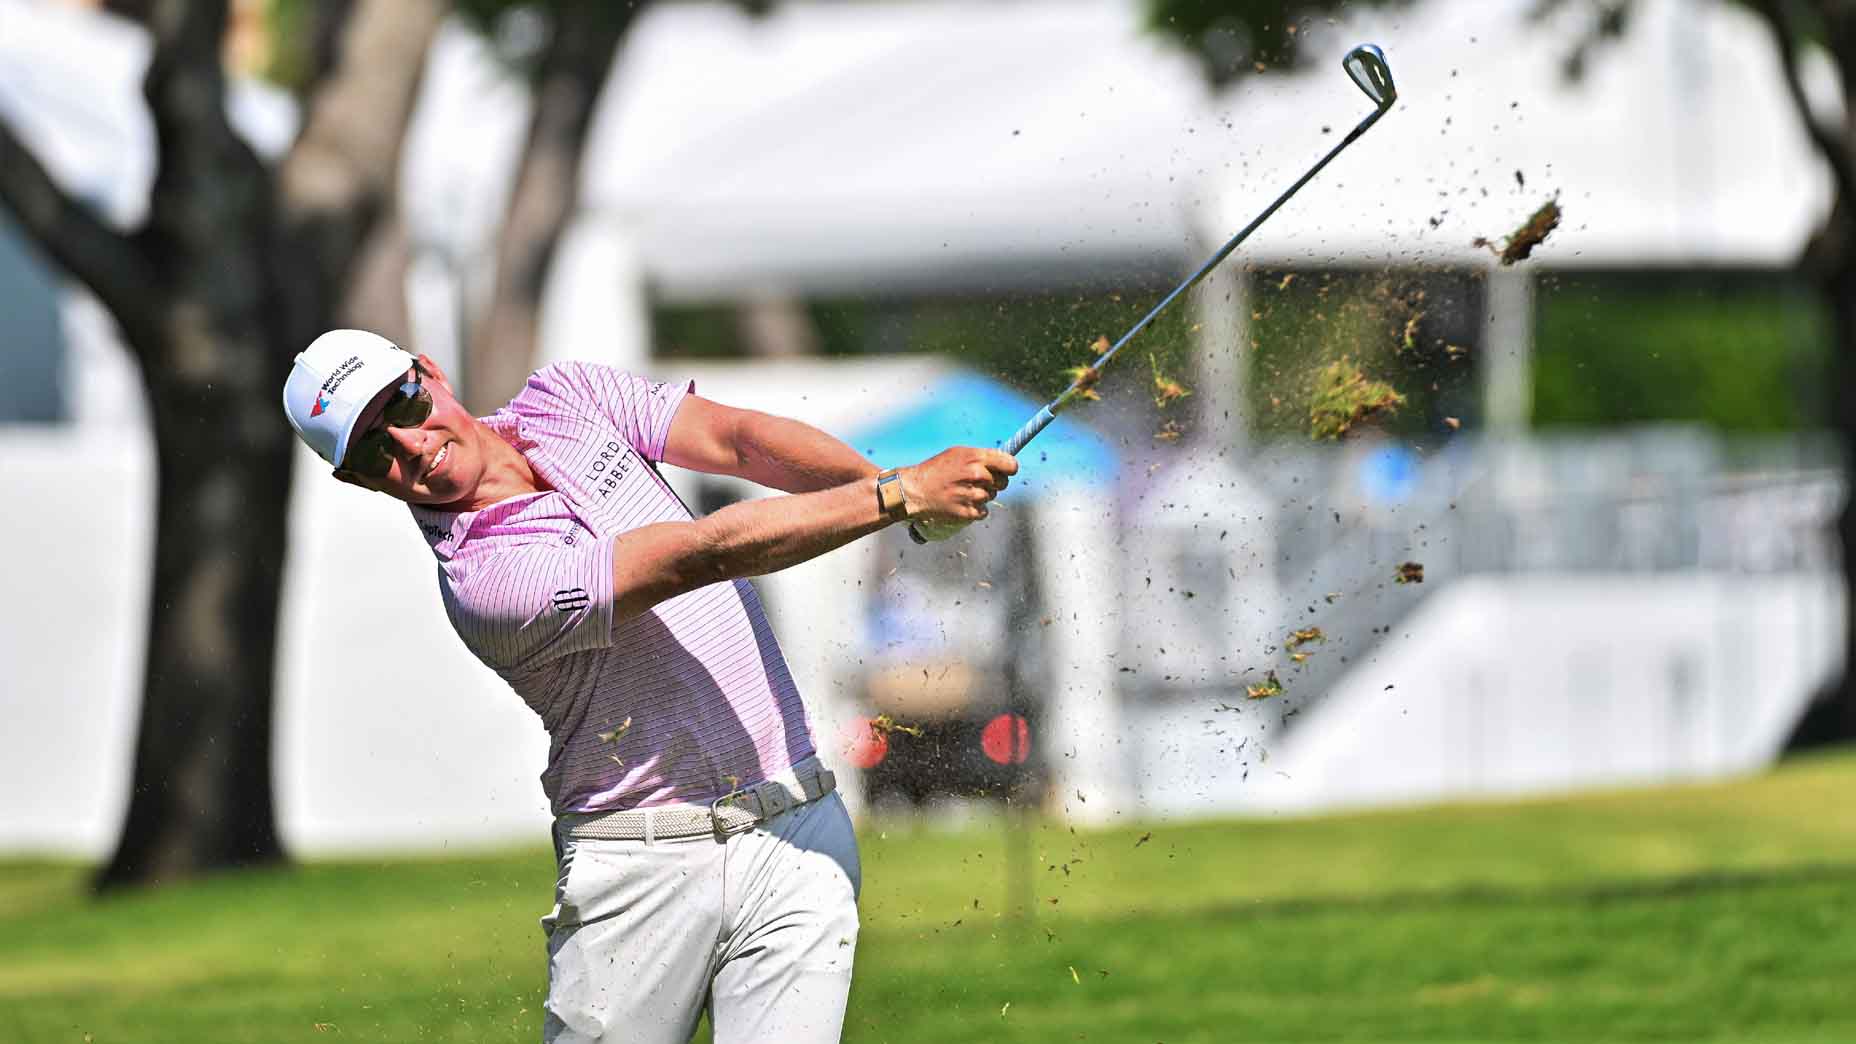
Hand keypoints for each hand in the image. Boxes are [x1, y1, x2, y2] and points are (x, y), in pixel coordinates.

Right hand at [899, 447, 1016, 525]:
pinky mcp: (968, 512)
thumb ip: (981, 457)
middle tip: (975, 482)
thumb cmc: (936, 470)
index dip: (1009, 468)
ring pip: (991, 497)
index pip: (1011, 465)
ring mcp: (973, 495)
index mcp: (976, 458)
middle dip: (994, 483)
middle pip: (1003, 483)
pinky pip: (983, 511)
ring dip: (981, 496)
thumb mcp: (958, 454)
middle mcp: (977, 475)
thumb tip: (1005, 462)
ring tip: (962, 491)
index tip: (1004, 471)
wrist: (914, 491)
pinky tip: (960, 502)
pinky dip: (975, 509)